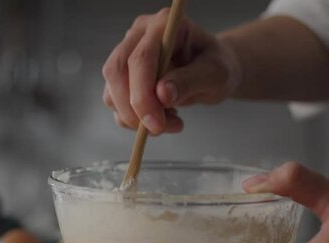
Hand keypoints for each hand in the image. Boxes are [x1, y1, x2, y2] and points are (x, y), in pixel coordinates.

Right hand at [102, 8, 240, 134]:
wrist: (211, 71)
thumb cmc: (216, 67)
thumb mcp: (216, 74)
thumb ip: (191, 80)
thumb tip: (162, 94)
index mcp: (163, 25)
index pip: (140, 58)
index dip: (143, 94)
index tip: (156, 124)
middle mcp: (139, 35)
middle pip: (116, 72)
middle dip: (133, 109)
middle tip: (158, 129)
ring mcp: (126, 53)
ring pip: (112, 91)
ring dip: (135, 118)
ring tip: (171, 121)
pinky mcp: (122, 75)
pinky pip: (115, 102)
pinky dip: (134, 119)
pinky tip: (162, 117)